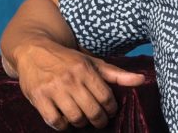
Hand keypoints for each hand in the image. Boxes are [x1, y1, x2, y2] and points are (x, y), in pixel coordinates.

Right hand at [15, 40, 144, 129]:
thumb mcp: (93, 62)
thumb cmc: (69, 59)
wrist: (35, 52)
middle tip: (101, 120)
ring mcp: (54, 90)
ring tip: (85, 119)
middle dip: (100, 120)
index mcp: (85, 69)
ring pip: (75, 118)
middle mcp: (71, 79)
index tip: (112, 111)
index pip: (105, 96)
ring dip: (82, 123)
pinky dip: (63, 126)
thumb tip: (142, 80)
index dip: (111, 108)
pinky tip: (67, 120)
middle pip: (92, 110)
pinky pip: (54, 122)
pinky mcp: (39, 98)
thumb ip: (117, 73)